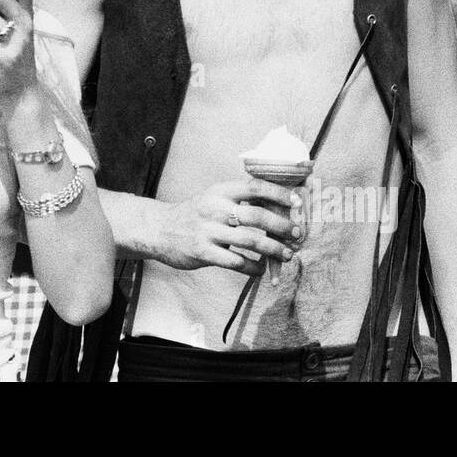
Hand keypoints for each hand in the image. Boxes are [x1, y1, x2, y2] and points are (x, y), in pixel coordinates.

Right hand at [152, 179, 302, 275]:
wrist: (159, 229)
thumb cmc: (194, 214)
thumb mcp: (213, 197)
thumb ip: (239, 200)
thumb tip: (277, 204)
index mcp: (220, 191)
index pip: (255, 187)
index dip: (279, 194)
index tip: (297, 202)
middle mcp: (215, 208)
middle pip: (257, 216)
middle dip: (282, 226)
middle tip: (297, 234)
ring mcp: (208, 231)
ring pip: (250, 241)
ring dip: (274, 250)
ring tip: (287, 255)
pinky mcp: (203, 252)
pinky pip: (236, 262)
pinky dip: (253, 267)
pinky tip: (261, 270)